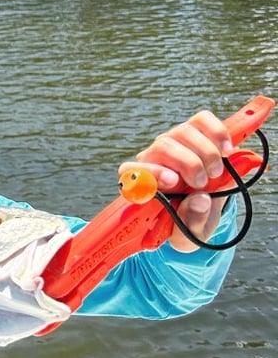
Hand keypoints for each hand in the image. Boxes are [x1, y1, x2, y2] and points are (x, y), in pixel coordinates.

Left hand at [120, 110, 234, 251]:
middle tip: (202, 183)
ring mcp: (173, 142)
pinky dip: (217, 133)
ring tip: (216, 172)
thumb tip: (197, 199)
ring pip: (184, 131)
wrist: (203, 207)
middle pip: (163, 146)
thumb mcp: (188, 236)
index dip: (151, 173)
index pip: (131, 172)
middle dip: (190, 164)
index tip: (174, 182)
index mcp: (143, 185)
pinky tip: (226, 149)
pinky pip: (202, 120)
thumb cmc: (187, 222)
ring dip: (206, 152)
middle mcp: (153, 158)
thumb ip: (190, 224)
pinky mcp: (194, 131)